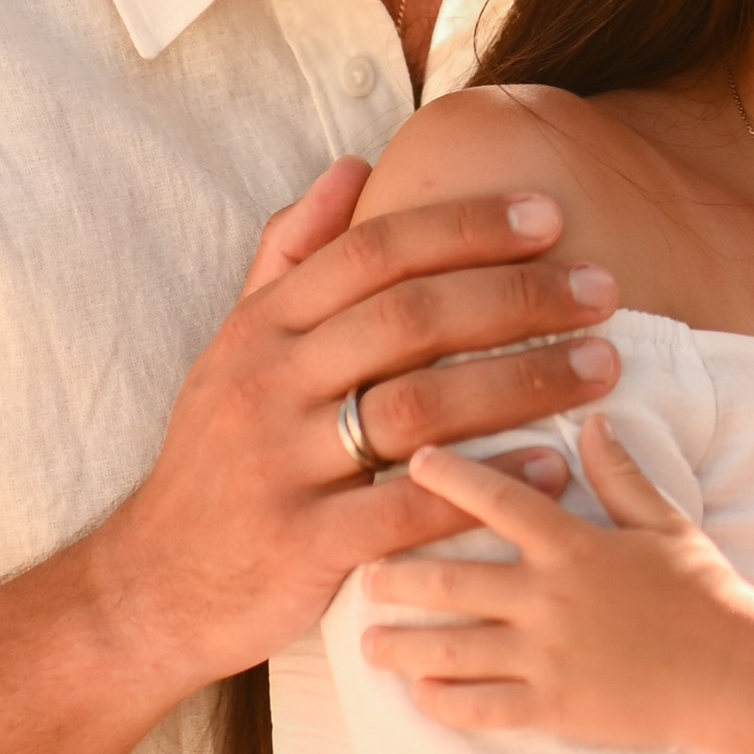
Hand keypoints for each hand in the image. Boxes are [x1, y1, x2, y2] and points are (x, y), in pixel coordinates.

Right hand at [85, 162, 621, 701]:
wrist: (150, 587)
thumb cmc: (217, 460)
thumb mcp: (233, 348)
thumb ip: (289, 256)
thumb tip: (349, 166)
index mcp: (262, 329)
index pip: (373, 253)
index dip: (464, 227)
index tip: (548, 217)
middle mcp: (268, 384)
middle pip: (408, 318)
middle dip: (517, 297)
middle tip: (603, 291)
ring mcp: (281, 465)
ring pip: (415, 406)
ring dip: (521, 382)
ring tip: (601, 368)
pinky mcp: (302, 546)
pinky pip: (406, 510)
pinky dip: (486, 484)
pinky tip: (552, 464)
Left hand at [364, 421, 753, 745]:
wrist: (736, 672)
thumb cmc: (707, 594)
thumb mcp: (666, 523)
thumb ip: (622, 474)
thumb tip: (595, 421)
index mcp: (574, 546)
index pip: (497, 499)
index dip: (448, 477)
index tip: (409, 461)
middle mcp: (548, 598)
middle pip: (451, 582)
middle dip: (397, 577)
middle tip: (362, 574)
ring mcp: (546, 657)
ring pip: (452, 651)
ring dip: (403, 647)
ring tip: (369, 644)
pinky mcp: (553, 709)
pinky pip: (482, 709)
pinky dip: (445, 704)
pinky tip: (420, 698)